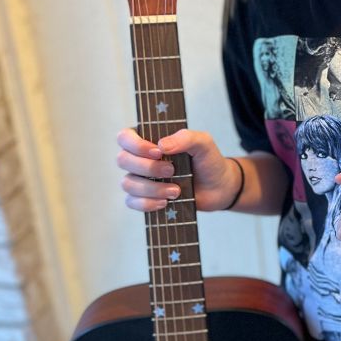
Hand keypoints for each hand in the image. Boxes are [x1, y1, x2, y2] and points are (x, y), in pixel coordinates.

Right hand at [116, 127, 240, 211]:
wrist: (218, 188)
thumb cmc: (208, 161)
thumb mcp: (203, 143)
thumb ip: (186, 138)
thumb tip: (162, 145)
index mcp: (149, 139)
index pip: (125, 137)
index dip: (136, 145)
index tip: (158, 152)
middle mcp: (140, 158)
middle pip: (123, 160)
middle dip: (148, 168)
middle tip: (172, 170)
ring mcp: (140, 179)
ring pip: (128, 183)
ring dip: (151, 188)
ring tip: (176, 191)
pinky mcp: (144, 198)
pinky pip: (132, 202)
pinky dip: (147, 203)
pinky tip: (165, 202)